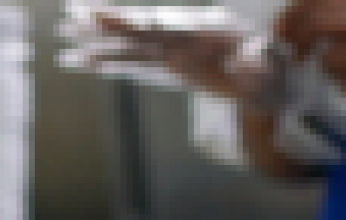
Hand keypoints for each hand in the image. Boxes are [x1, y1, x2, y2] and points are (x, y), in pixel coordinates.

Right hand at [84, 16, 277, 101]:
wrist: (277, 80)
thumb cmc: (275, 67)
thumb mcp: (274, 62)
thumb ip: (261, 61)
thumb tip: (247, 63)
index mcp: (203, 31)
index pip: (160, 25)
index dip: (130, 21)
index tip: (101, 15)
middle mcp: (185, 39)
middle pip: (139, 32)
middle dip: (107, 28)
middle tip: (71, 21)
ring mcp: (177, 54)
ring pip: (134, 49)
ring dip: (102, 48)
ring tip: (68, 47)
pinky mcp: (175, 68)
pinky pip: (140, 66)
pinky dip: (114, 64)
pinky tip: (89, 64)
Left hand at [274, 0, 345, 107]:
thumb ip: (322, 18)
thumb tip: (281, 25)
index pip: (314, 0)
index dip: (290, 15)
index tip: (279, 32)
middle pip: (316, 22)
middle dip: (299, 41)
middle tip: (294, 55)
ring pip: (330, 60)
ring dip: (330, 71)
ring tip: (345, 71)